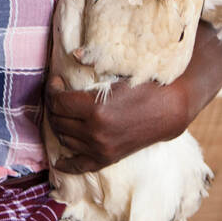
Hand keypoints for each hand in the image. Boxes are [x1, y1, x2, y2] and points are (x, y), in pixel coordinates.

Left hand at [46, 22, 221, 173]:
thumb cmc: (144, 85)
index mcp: (95, 109)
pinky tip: (59, 159)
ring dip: (60, 125)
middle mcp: (95, 132)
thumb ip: (93, 63)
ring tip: (63, 113)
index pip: (57, 102)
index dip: (52, 89)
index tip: (56, 81)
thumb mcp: (118, 70)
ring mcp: (101, 148)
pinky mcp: (108, 158)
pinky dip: (67, 163)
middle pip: (58, 120)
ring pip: (65, 139)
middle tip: (59, 95)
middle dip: (54, 106)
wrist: (169, 109)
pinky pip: (81, 165)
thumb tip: (72, 55)